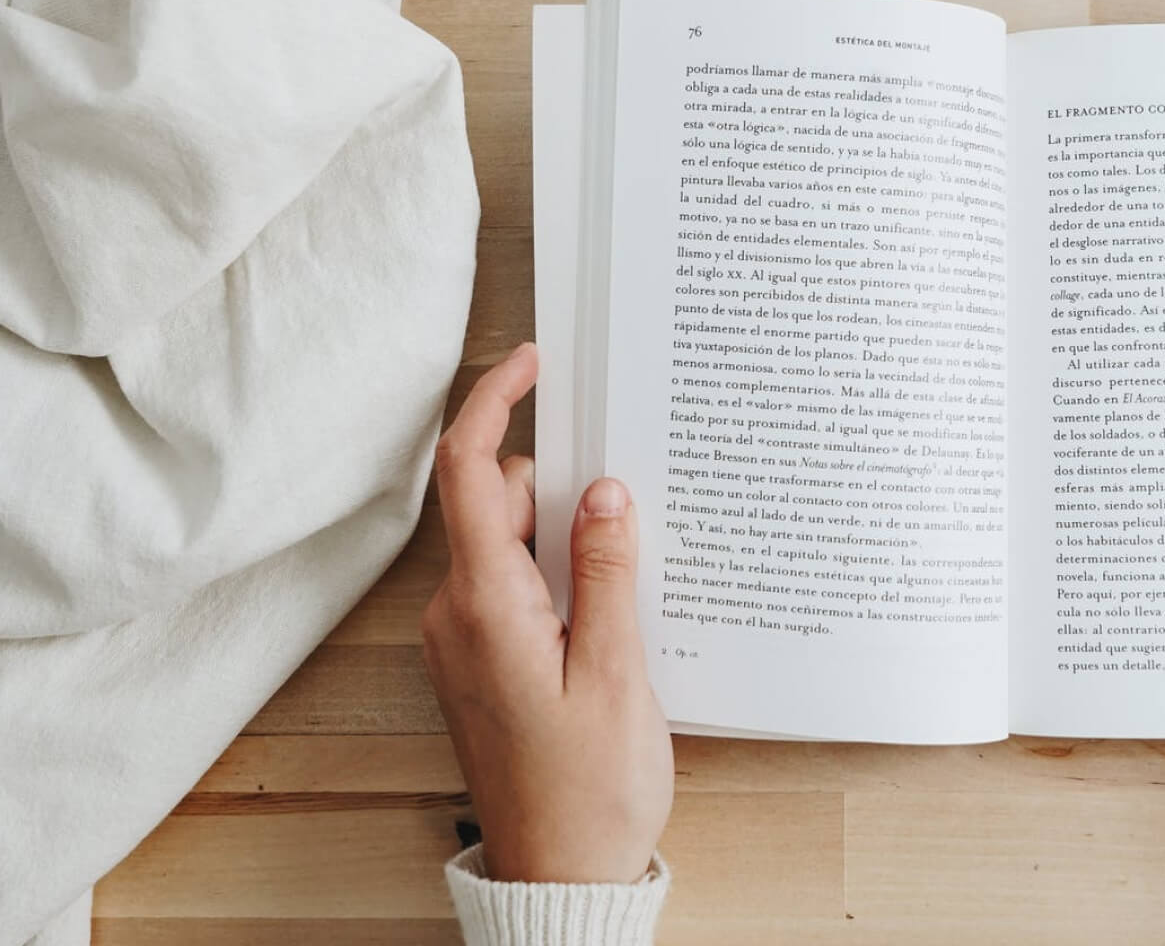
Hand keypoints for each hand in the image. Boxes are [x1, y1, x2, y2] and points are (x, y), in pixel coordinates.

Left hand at [422, 343, 673, 883]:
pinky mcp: (482, 663)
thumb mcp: (617, 672)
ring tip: (634, 578)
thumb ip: (608, 572)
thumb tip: (604, 492)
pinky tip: (612, 609)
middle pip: (497, 502)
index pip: (470, 473)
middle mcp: (457, 615)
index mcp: (484, 606)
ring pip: (509, 545)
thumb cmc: (589, 791)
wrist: (560, 875)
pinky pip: (514, 587)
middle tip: (634, 498)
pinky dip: (558, 575)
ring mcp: (464, 640)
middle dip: (563, 485)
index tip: (531, 361)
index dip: (493, 401)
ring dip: (566, 537)